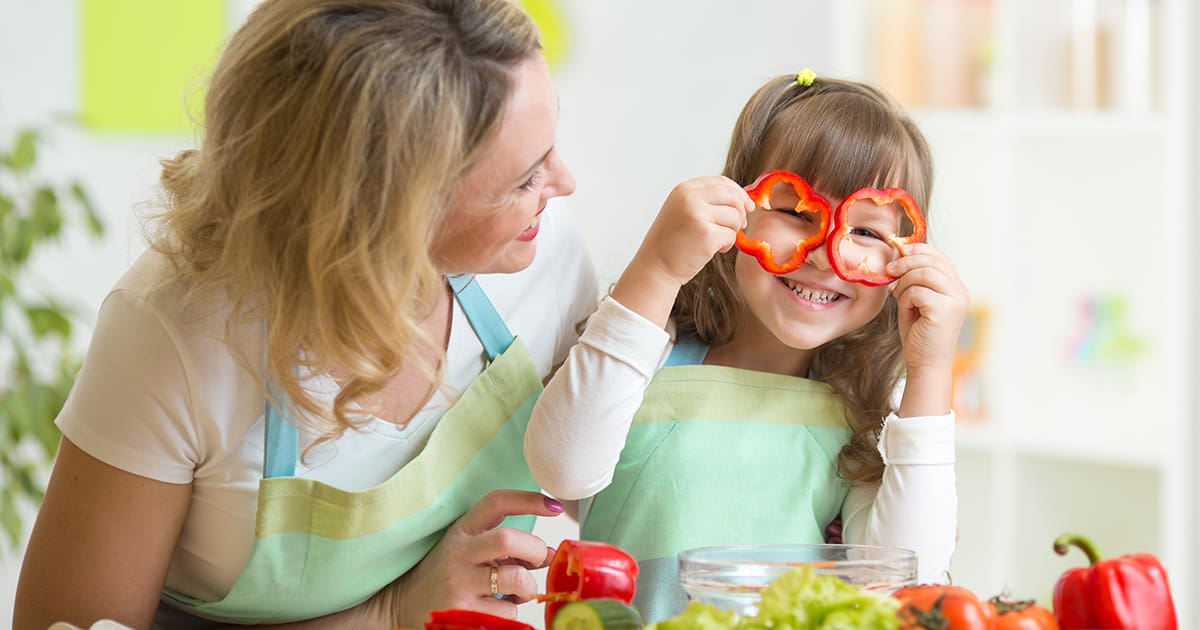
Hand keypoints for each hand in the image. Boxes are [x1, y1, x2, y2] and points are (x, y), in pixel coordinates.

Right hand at [375, 490, 563, 627]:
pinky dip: (513, 612)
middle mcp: (459, 553)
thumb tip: (549, 554)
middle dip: (535, 549)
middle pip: (508, 539)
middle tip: (540, 560)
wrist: (402, 605)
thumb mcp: (466, 550)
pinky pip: (507, 611)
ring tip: (520, 592)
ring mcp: (458, 583)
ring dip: (528, 587)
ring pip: (514, 579)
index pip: (496, 503)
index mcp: (462, 531)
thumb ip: (503, 548)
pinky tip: (498, 609)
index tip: (554, 506)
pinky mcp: (461, 612)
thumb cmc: (444, 577)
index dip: (528, 500)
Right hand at [636, 176, 753, 285]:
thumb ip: (706, 200)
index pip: (722, 182)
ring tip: (716, 241)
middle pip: (732, 197)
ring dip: (732, 231)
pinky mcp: (706, 234)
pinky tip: (713, 250)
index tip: (745, 206)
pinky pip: (731, 235)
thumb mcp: (683, 210)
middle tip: (738, 226)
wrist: (655, 266)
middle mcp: (690, 197)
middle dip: (741, 212)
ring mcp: (697, 215)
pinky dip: (727, 245)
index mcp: (684, 189)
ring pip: (735, 216)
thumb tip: (743, 200)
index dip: (738, 193)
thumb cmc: (672, 242)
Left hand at [886, 243, 968, 415]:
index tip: (898, 252)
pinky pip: (918, 292)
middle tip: (889, 272)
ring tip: (900, 298)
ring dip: (905, 284)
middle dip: (906, 263)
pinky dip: (906, 301)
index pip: (939, 256)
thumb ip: (913, 278)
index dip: (917, 250)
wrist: (924, 363)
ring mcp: (956, 300)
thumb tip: (899, 252)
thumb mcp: (915, 299)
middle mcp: (960, 291)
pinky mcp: (946, 310)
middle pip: (931, 261)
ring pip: (924, 273)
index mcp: (955, 287)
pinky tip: (908, 314)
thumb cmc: (918, 333)